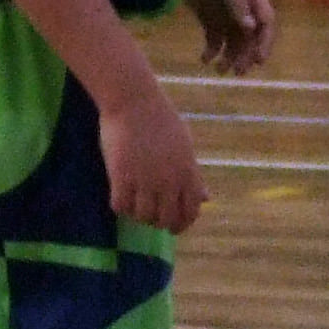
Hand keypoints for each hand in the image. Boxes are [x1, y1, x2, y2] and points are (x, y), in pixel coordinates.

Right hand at [100, 90, 205, 231]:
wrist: (134, 100)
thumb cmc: (161, 120)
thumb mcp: (185, 147)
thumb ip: (194, 176)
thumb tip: (207, 198)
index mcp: (188, 172)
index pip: (191, 211)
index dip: (182, 224)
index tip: (174, 227)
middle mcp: (169, 180)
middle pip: (166, 219)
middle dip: (159, 223)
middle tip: (151, 218)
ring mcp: (145, 180)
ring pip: (143, 216)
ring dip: (139, 215)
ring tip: (135, 205)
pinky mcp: (122, 176)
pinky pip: (120, 206)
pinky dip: (121, 207)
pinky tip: (120, 197)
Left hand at [185, 0, 274, 72]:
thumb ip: (236, 1)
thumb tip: (251, 27)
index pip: (265, 21)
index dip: (264, 41)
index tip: (258, 60)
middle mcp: (240, 4)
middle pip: (249, 35)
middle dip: (245, 54)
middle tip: (237, 72)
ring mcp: (222, 10)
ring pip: (232, 39)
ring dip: (229, 57)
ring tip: (219, 71)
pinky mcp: (206, 14)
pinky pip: (213, 37)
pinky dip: (211, 50)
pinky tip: (204, 59)